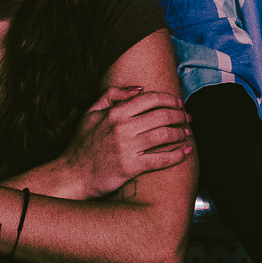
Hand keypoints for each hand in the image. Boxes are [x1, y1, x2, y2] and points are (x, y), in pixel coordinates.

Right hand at [50, 85, 190, 199]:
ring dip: (181, 133)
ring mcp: (128, 148)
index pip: (150, 99)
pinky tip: (187, 152)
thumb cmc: (81, 144)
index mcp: (115, 112)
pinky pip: (161, 159)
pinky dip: (177, 155)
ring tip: (188, 133)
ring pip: (164, 135)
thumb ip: (112, 95)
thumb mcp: (90, 113)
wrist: (73, 174)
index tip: (178, 103)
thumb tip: (139, 88)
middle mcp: (123, 128)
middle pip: (162, 116)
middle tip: (188, 118)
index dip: (169, 99)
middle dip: (180, 115)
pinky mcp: (132, 167)